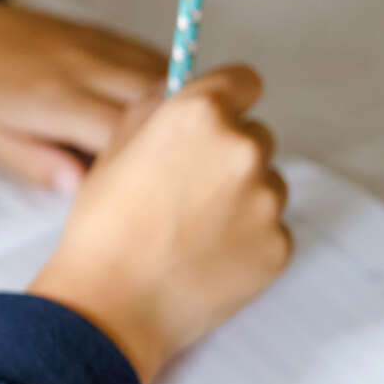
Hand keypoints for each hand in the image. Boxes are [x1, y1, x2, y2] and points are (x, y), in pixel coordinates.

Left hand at [0, 0, 166, 191]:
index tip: (155, 198)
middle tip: (188, 178)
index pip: (128, 137)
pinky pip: (157, 59)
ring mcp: (102, 46)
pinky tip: (166, 119)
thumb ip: (40, 166)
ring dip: (184, 114)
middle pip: (165, 103)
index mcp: (57, 100)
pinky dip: (172, 89)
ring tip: (184, 152)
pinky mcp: (107, 34)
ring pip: (171, 78)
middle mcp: (89, 68)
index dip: (150, 170)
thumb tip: (88, 192)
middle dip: (184, 141)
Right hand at [26, 65, 292, 383]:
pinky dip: (245, 237)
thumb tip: (179, 93)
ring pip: (265, 184)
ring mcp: (268, 200)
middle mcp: (244, 149)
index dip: (226, 98)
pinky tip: (205, 254)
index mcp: (201, 115)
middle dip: (227, 153)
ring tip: (191, 227)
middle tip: (185, 187)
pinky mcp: (279, 245)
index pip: (244, 81)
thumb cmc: (104, 224)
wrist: (112, 303)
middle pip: (255, 135)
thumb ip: (155, 107)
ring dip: (241, 196)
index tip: (215, 116)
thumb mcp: (114, 146)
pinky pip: (269, 228)